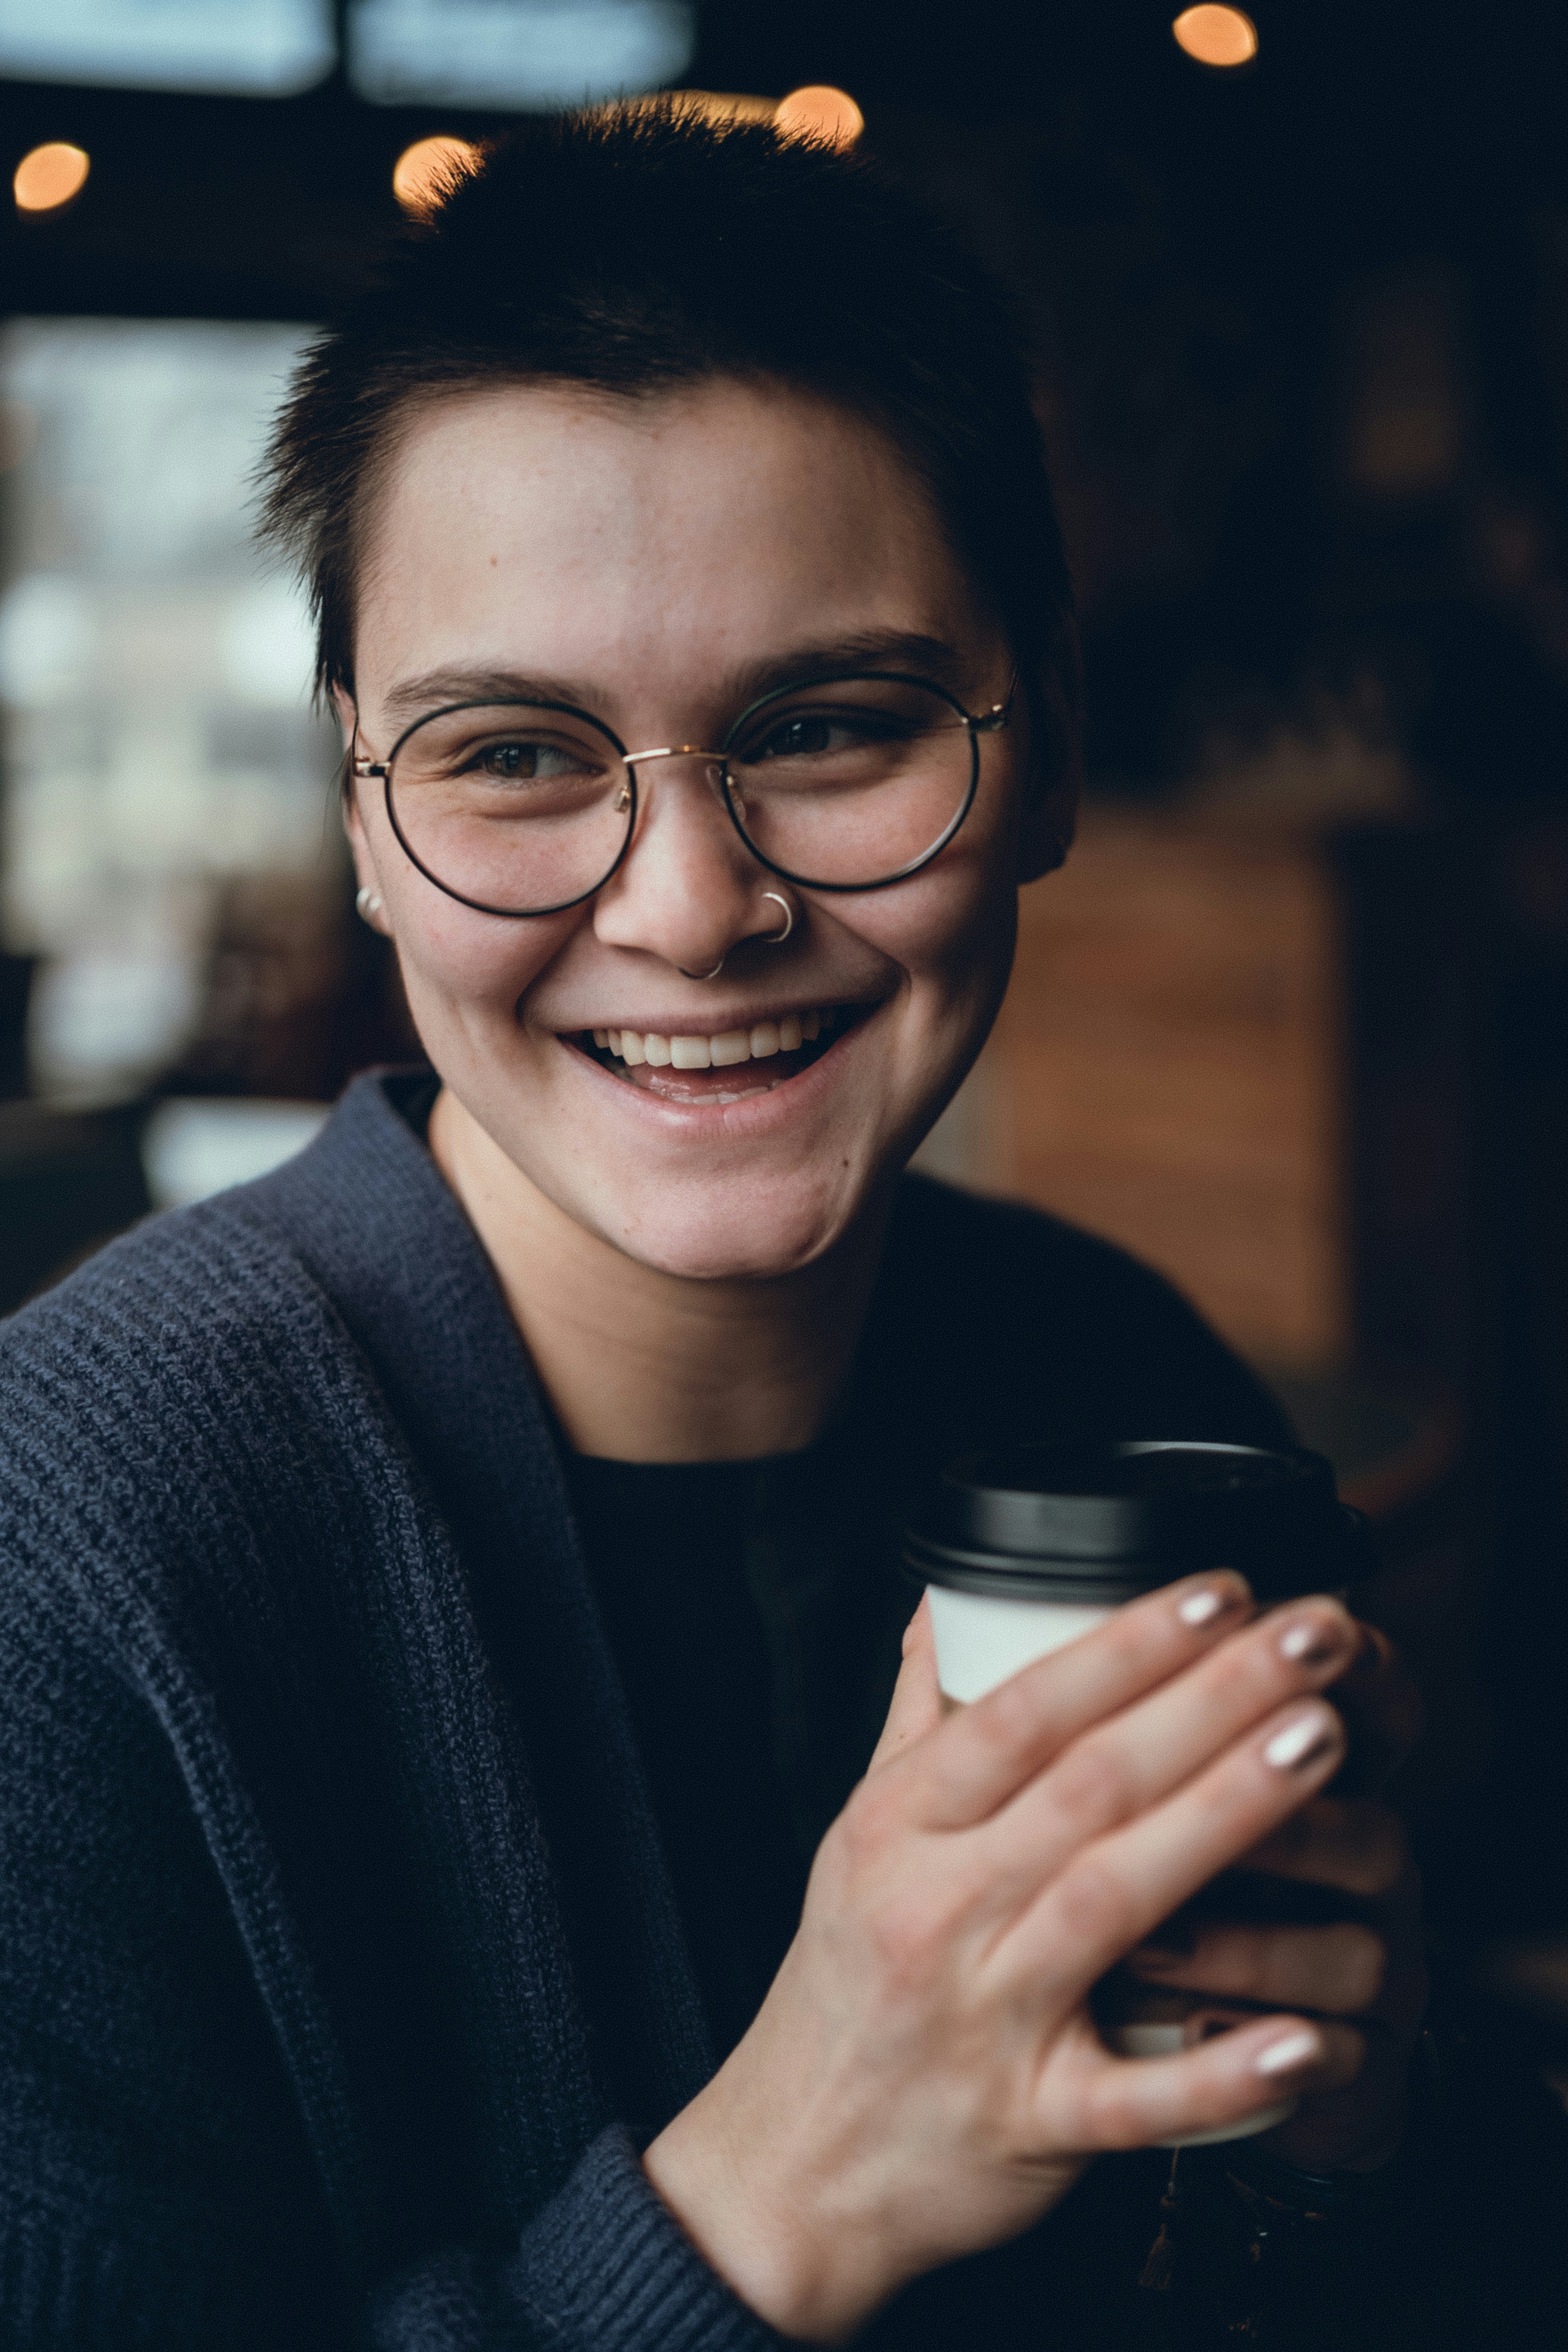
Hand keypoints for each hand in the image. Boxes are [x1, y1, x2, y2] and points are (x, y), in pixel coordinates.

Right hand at [644, 1578, 1366, 2341]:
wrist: (790, 2168)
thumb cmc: (843, 1987)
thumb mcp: (858, 1839)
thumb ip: (917, 1720)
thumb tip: (947, 1605)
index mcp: (898, 1828)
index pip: (1023, 1711)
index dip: (1126, 1644)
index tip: (1220, 1589)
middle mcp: (937, 1909)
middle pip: (1091, 1784)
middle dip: (1213, 1696)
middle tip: (1315, 1632)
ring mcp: (986, 2019)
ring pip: (1117, 1902)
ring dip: (1229, 1815)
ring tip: (1324, 1740)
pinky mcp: (1031, 2124)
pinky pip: (1135, 2101)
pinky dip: (1221, 2076)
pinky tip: (1305, 2037)